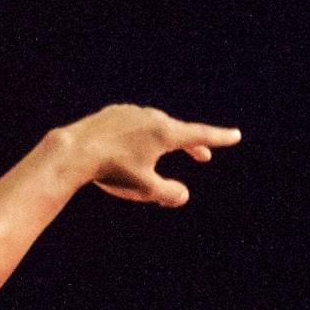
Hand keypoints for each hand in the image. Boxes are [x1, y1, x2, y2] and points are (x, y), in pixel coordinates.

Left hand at [59, 105, 240, 207]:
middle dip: (191, 145)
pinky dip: (139, 136)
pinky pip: (132, 126)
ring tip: (161, 154)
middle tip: (202, 155)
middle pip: (178, 132)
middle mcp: (153, 117)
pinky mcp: (113, 113)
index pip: (200, 135)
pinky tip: (128, 147)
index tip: (235, 136)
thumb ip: (168, 193)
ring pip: (154, 127)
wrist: (73, 151)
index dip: (219, 138)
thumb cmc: (112, 171)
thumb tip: (183, 196)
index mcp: (166, 133)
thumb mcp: (145, 189)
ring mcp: (132, 112)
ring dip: (162, 141)